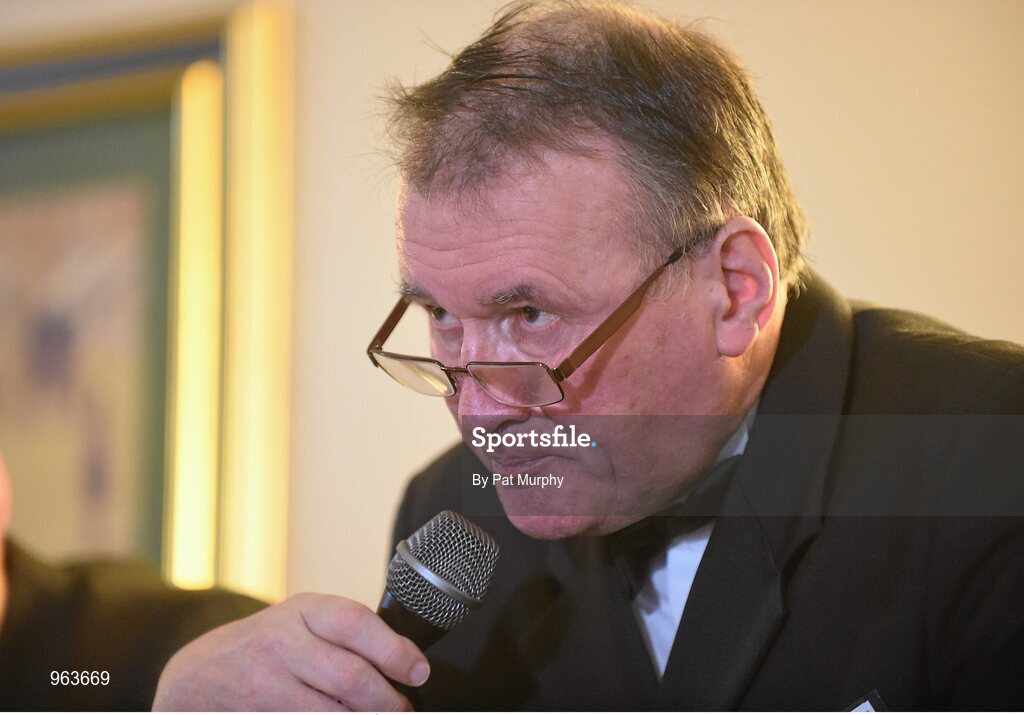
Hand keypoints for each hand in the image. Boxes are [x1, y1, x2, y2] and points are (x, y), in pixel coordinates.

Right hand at [152, 592, 428, 710]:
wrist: (197, 676)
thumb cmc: (266, 647)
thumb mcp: (301, 623)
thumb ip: (346, 635)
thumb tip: (405, 662)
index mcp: (303, 611)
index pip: (356, 624)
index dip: (394, 650)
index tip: (418, 671)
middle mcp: (282, 643)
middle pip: (350, 677)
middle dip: (387, 700)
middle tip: (403, 708)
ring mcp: (267, 685)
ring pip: (332, 712)